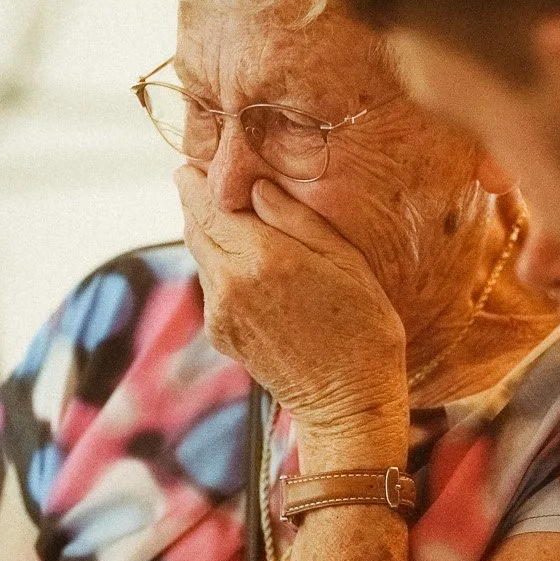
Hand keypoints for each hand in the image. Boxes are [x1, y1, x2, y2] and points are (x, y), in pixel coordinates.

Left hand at [175, 167, 408, 447]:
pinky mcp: (219, 333)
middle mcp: (231, 283)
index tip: (196, 159)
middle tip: (202, 174)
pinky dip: (218, 263)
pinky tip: (245, 259)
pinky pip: (210, 283)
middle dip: (196, 199)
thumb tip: (257, 186)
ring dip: (207, 230)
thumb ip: (297, 219)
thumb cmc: (364, 327)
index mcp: (264, 258)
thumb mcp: (347, 261)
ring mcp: (220, 312)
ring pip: (199, 254)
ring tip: (228, 213)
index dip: (197, 178)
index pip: (210, 203)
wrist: (348, 401)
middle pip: (195, 225)